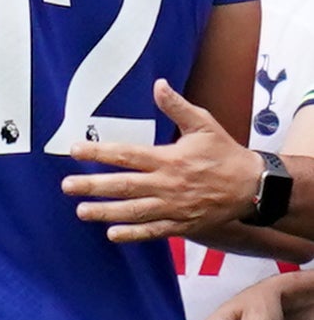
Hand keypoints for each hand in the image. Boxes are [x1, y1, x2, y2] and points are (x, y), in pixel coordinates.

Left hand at [63, 82, 262, 241]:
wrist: (253, 186)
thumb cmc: (225, 154)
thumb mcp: (203, 125)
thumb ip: (177, 107)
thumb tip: (158, 85)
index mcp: (169, 159)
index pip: (127, 154)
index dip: (99, 152)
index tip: (75, 150)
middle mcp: (167, 184)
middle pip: (124, 186)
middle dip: (93, 186)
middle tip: (67, 186)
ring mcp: (174, 207)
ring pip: (134, 211)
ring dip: (106, 212)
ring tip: (81, 211)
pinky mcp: (181, 224)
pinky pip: (153, 231)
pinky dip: (133, 234)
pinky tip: (112, 234)